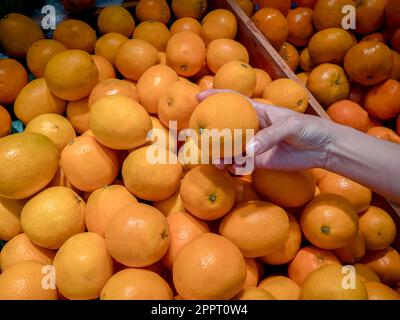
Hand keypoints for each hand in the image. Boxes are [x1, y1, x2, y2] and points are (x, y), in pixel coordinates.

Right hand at [197, 89, 334, 170]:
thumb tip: (247, 150)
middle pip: (226, 128)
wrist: (322, 148)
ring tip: (217, 162)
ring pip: (231, 149)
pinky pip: (241, 164)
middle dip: (211, 133)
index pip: (234, 101)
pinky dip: (233, 167)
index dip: (216, 96)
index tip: (198, 96)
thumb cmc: (308, 128)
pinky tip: (230, 169)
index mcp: (258, 112)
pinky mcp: (259, 161)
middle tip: (199, 139)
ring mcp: (254, 145)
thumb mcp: (290, 125)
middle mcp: (252, 128)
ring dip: (220, 155)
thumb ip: (269, 136)